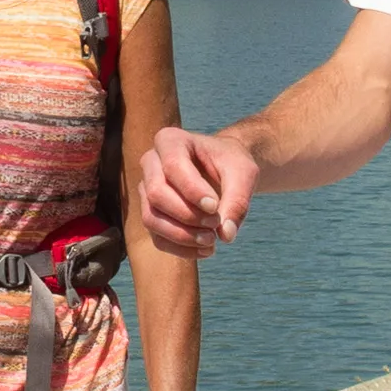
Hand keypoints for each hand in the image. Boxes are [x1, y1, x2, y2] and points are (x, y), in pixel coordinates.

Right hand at [136, 126, 257, 258]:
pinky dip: (181, 249)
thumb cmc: (232, 164)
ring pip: (151, 218)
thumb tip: (226, 235)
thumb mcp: (244, 174)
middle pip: (156, 194)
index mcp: (170, 140)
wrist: (225, 170)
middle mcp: (151, 163)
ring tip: (212, 240)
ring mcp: (146, 189)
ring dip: (182, 235)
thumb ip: (238, 200)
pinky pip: (157, 237)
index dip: (192, 190)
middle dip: (187, 215)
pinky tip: (206, 250)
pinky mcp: (152, 213)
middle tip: (216, 224)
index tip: (215, 206)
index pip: (172, 166)